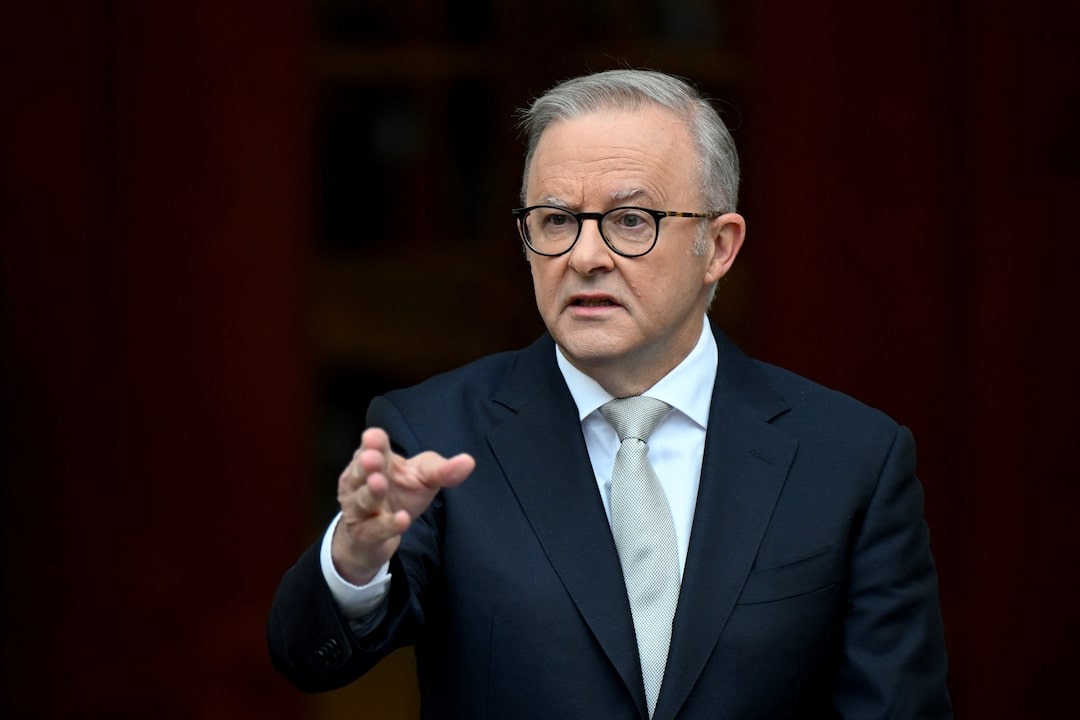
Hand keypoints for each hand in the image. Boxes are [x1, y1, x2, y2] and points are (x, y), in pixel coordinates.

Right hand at [331, 427, 474, 584]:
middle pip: (360, 470)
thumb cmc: (400, 495)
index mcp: (378, 460)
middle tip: (373, 457)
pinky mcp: (364, 533)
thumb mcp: (423, 478)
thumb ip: (442, 470)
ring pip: (362, 499)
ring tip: (379, 483)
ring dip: (371, 492)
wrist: (375, 535)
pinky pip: (374, 529)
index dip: (374, 442)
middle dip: (366, 464)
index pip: (373, 446)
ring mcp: (359, 508)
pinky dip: (387, 524)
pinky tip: (401, 519)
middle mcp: (361, 481)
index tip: (375, 437)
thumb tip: (468, 462)